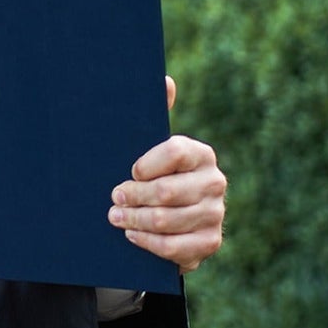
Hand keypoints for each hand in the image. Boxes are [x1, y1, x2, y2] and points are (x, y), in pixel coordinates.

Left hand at [108, 77, 226, 272]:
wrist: (167, 219)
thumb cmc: (152, 176)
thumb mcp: (148, 147)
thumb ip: (155, 114)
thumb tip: (165, 80)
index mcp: (200, 154)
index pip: (174, 152)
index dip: (146, 164)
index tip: (129, 171)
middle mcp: (214, 182)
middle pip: (167, 191)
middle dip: (132, 196)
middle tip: (113, 198)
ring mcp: (215, 214)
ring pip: (166, 220)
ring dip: (134, 220)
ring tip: (115, 217)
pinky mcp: (209, 242)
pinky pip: (174, 247)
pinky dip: (148, 242)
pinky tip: (132, 236)